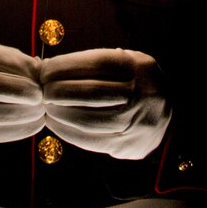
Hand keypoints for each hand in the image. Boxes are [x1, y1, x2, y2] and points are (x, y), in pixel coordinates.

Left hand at [39, 48, 171, 159]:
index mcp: (138, 67)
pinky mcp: (130, 145)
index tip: (44, 70)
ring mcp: (138, 122)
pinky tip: (56, 125)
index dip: (64, 67)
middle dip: (58, 91)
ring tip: (45, 108)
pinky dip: (69, 133)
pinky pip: (93, 141)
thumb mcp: (124, 62)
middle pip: (91, 93)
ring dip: (60, 114)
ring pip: (90, 120)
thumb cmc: (133, 81)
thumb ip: (94, 64)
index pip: (95, 65)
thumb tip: (49, 69)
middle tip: (41, 91)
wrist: (165, 112)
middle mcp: (142, 93)